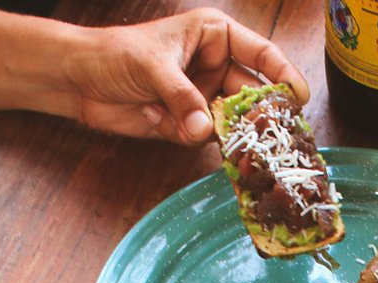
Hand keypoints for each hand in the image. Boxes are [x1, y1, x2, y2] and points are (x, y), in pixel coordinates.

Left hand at [66, 8, 308, 142]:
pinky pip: (212, 139)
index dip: (282, 73)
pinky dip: (212, 146)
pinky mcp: (191, 124)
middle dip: (265, 113)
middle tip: (281, 135)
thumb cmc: (114, 54)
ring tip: (255, 150)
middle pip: (253, 92)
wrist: (79, 80)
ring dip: (241, 135)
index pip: (260, 53)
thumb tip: (205, 127)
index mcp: (213, 36)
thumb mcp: (152, 66)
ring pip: (236, 120)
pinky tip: (216, 150)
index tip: (298, 96)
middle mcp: (215, 66)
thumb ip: (182, 97)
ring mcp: (205, 97)